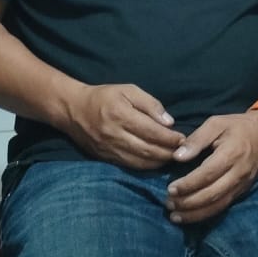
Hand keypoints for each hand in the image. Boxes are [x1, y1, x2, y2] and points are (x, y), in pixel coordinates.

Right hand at [62, 84, 184, 169]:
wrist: (73, 110)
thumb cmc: (104, 96)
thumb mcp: (128, 90)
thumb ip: (150, 104)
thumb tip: (169, 122)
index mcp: (121, 114)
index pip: (151, 131)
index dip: (169, 138)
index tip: (183, 139)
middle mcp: (115, 135)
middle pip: (148, 149)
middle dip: (168, 152)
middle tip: (183, 151)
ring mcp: (110, 149)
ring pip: (140, 161)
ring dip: (160, 162)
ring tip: (173, 157)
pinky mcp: (106, 159)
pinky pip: (130, 166)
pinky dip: (147, 166)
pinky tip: (156, 162)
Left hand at [165, 111, 257, 223]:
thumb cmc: (238, 126)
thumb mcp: (216, 123)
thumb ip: (197, 139)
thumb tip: (178, 156)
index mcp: (231, 153)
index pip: (207, 174)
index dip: (188, 184)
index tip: (170, 189)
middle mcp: (238, 173)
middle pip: (212, 194)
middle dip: (188, 202)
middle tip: (168, 204)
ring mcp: (241, 185)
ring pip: (217, 205)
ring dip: (195, 213)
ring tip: (175, 216)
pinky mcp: (242, 191)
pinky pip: (223, 206)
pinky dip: (206, 214)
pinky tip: (191, 216)